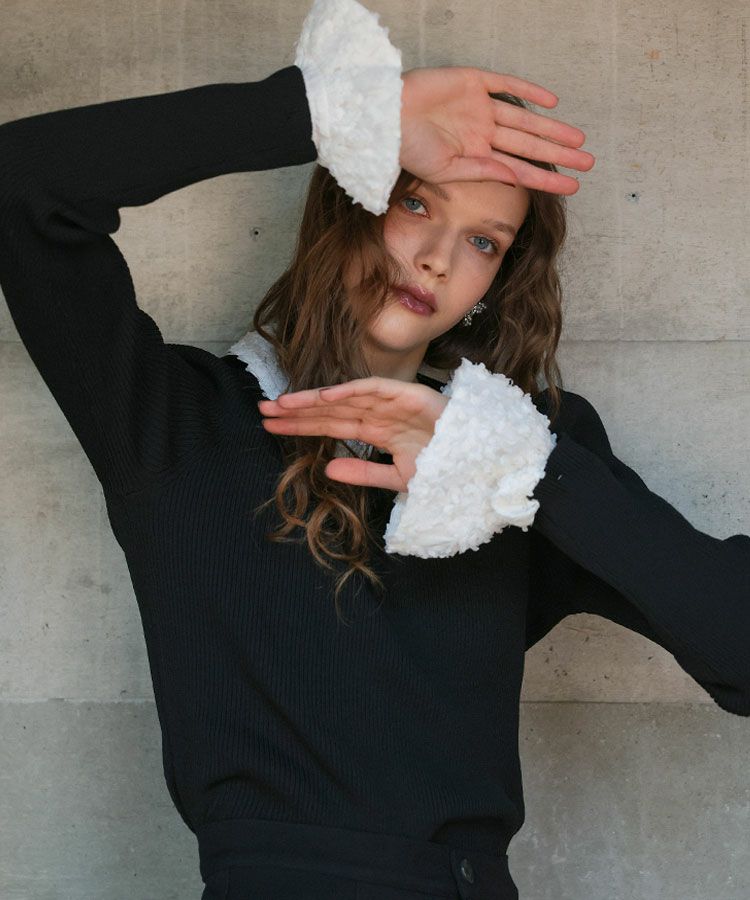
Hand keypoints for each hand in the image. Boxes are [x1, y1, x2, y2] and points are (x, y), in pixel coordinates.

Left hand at [257, 378, 449, 490]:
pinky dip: (348, 391)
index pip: (331, 427)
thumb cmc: (446, 468)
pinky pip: (373, 390)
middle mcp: (380, 414)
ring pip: (344, 398)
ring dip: (313, 400)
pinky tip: (322, 397)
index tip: (271, 426)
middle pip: (330, 411)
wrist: (481, 463)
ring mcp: (393, 402)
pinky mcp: (408, 394)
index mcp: (377, 431)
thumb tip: (327, 469)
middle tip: (262, 410)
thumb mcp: (399, 478)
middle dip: (296, 410)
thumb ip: (364, 474)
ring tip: (281, 403)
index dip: (301, 425)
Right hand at [400, 66, 594, 194]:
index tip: (572, 187)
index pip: (519, 169)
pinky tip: (552, 103)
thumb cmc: (405, 149)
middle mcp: (481, 132)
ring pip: (525, 119)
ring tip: (579, 139)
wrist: (381, 118)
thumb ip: (480, 172)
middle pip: (529, 144)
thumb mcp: (444, 171)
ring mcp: (479, 107)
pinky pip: (506, 84)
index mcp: (474, 156)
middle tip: (588, 161)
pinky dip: (528, 91)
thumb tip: (515, 176)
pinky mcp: (472, 81)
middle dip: (558, 154)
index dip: (546, 178)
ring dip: (552, 128)